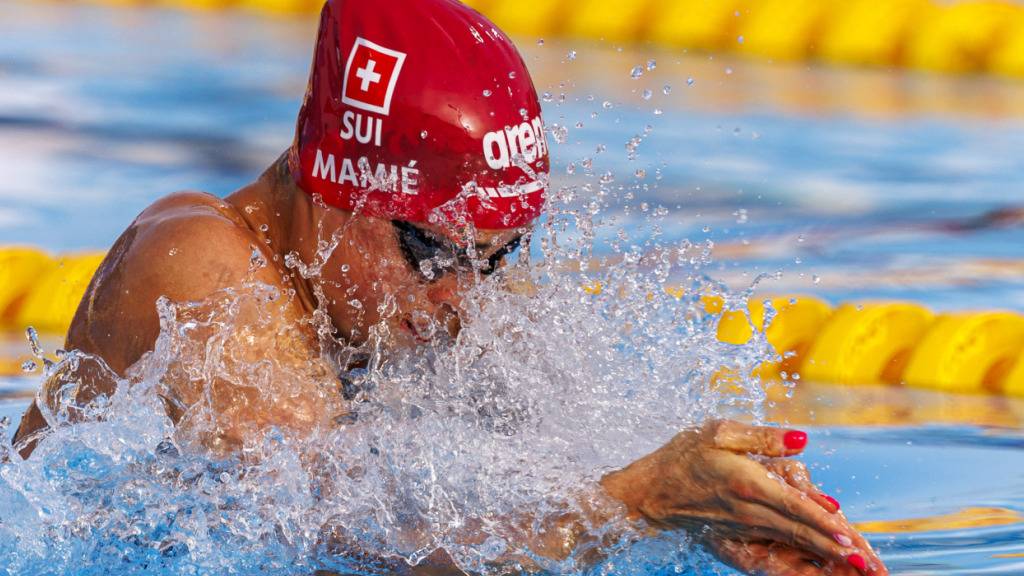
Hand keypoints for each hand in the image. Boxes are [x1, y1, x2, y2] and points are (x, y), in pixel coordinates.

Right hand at [601, 420, 886, 575]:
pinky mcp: (737, 539)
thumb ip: (763, 437)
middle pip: (800, 532)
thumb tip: (803, 440)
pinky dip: (799, 563)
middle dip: (836, 548)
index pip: (794, 504)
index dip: (824, 521)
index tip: (850, 536)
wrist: (651, 491)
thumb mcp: (719, 432)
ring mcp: (742, 528)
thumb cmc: (684, 455)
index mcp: (745, 481)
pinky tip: (816, 568)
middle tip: (868, 564)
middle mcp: (747, 510)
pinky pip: (774, 553)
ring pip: (791, 544)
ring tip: (854, 566)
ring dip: (824, 557)